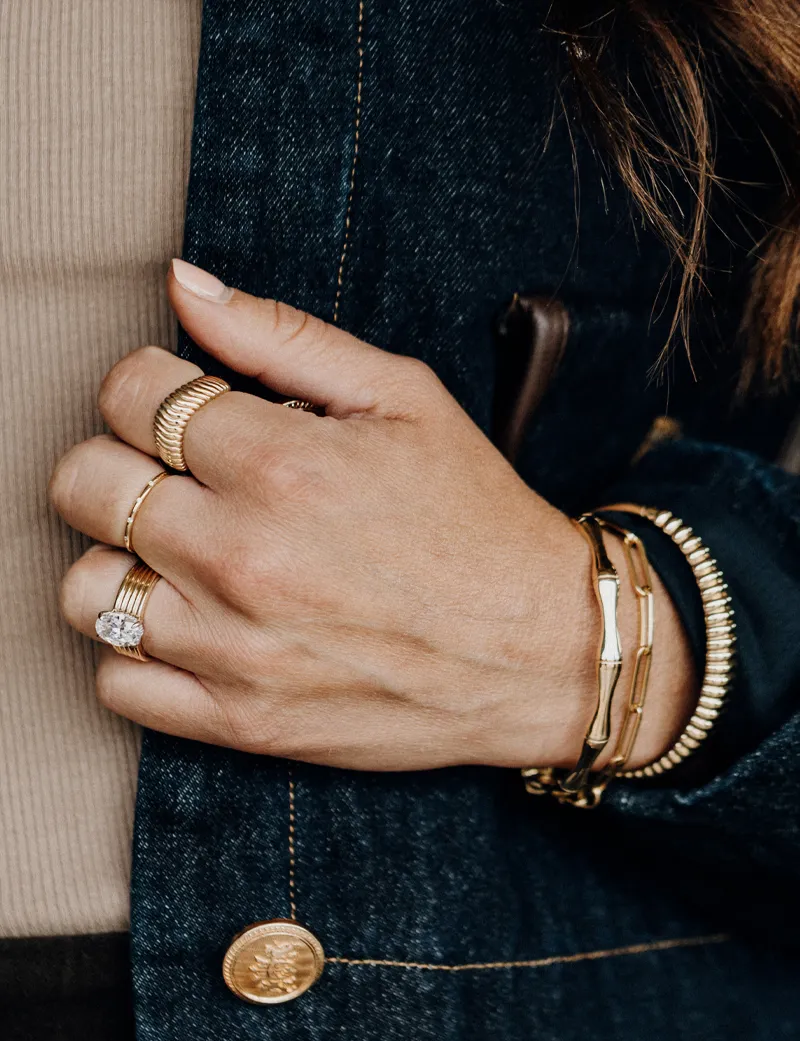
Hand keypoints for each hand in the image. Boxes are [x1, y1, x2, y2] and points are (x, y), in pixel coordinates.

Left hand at [50, 261, 693, 771]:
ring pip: (83, 587)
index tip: (180, 406)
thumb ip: (282, 333)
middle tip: (169, 473)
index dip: (145, 386)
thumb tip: (182, 283)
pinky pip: (117, 685)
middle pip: (84, 484)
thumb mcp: (403, 398)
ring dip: (116, 558)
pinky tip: (184, 623)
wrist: (542, 652)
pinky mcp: (239, 721)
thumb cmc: (477, 520)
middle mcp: (243, 556)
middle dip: (118, 461)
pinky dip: (131, 652)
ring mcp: (234, 647)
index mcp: (281, 463)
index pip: (128, 394)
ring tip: (174, 553)